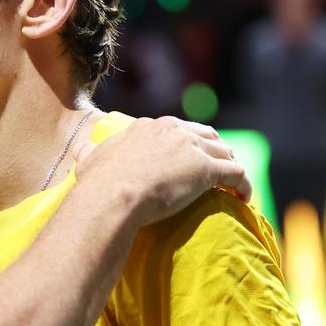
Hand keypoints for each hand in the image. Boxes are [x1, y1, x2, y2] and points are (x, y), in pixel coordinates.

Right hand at [74, 116, 250, 227]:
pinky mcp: (207, 169)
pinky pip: (237, 173)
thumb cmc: (99, 182)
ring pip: (224, 152)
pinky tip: (244, 198)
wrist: (112, 195)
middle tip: (218, 168)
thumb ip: (90, 151)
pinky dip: (244, 185)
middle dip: (214, 149)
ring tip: (233, 184)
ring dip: (231, 166)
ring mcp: (192, 148)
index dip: (186, 144)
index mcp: (148, 126)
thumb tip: (82, 148)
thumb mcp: (90, 160)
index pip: (177, 130)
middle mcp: (173, 130)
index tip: (187, 159)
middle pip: (206, 136)